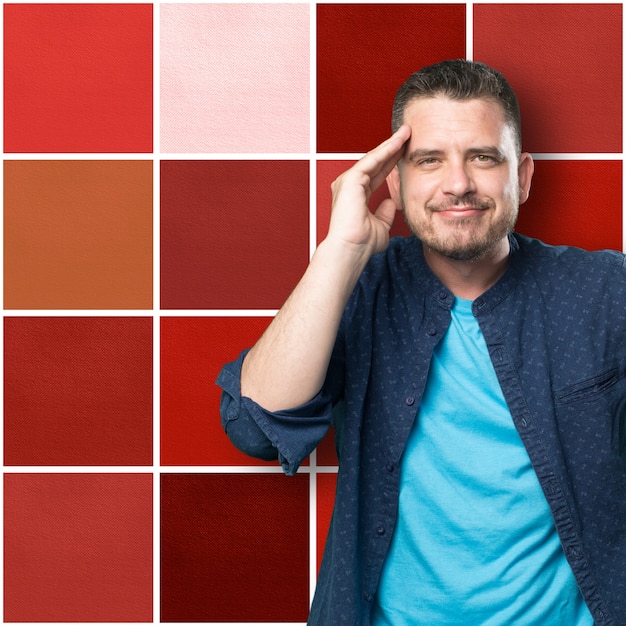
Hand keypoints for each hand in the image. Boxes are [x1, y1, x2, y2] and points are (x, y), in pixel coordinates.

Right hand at [327, 125, 410, 255]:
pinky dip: (386, 149)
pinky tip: (399, 141)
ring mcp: (348, 181)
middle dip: (392, 148)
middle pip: (375, 162)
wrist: (351, 250)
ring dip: (391, 144)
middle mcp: (349, 186)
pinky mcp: (350, 179)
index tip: (406, 151)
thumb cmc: (362, 244)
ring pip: (374, 158)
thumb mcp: (380, 227)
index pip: (377, 174)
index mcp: (356, 196)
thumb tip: (391, 202)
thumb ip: (385, 214)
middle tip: (408, 133)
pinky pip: (372, 160)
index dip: (392, 162)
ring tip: (407, 131)